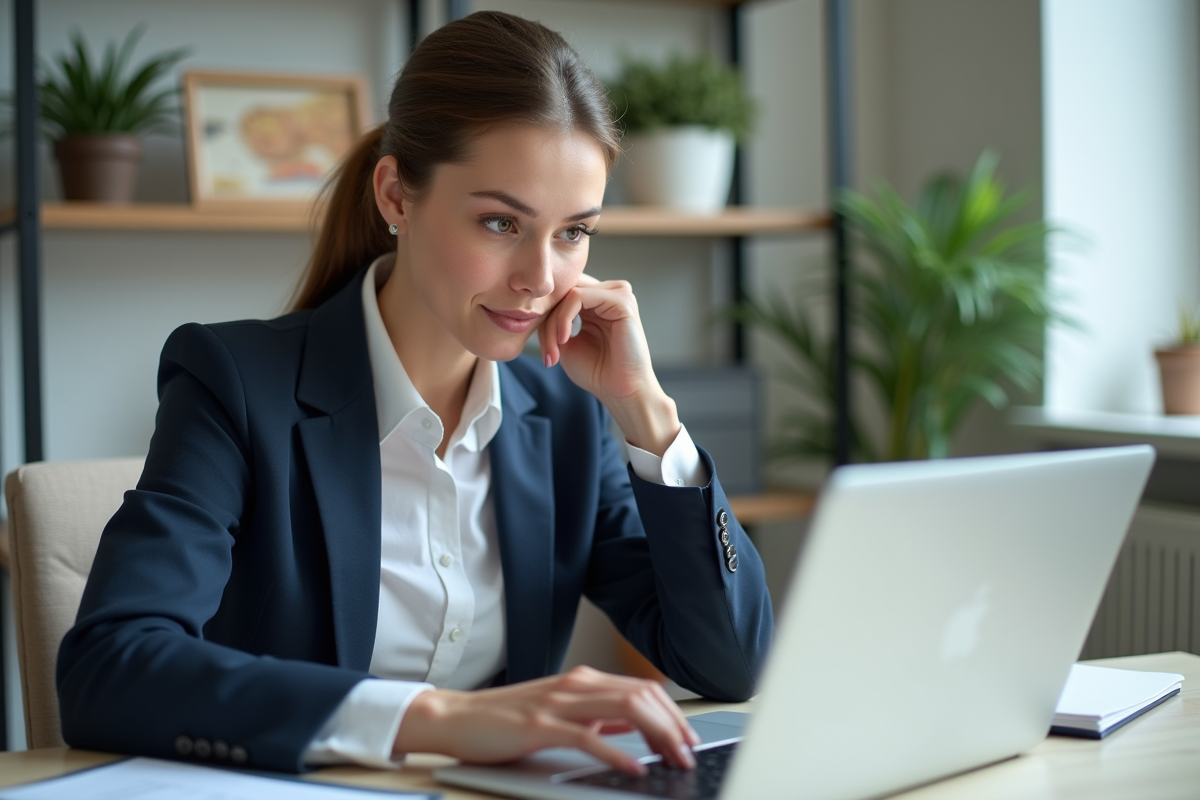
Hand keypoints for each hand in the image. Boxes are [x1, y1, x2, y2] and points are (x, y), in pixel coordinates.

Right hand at [392, 665, 700, 773]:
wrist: (456, 717)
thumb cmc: (503, 720)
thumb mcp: (558, 713)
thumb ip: (593, 717)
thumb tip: (628, 727)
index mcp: (581, 681)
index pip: (640, 689)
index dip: (671, 713)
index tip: (686, 739)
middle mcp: (574, 685)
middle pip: (641, 696)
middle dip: (673, 725)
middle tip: (688, 752)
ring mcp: (557, 703)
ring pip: (623, 709)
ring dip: (657, 735)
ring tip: (672, 759)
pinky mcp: (540, 725)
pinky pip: (588, 737)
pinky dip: (617, 754)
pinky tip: (633, 769)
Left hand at [539, 276, 680, 455]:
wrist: (621, 391)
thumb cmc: (597, 372)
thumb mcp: (565, 343)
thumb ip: (553, 320)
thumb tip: (536, 305)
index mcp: (597, 302)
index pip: (562, 293)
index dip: (545, 316)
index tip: (544, 350)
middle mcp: (608, 294)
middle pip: (563, 291)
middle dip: (546, 320)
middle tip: (547, 352)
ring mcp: (617, 294)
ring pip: (568, 293)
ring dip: (553, 322)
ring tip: (554, 350)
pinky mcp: (621, 300)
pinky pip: (578, 297)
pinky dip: (564, 318)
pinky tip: (564, 340)